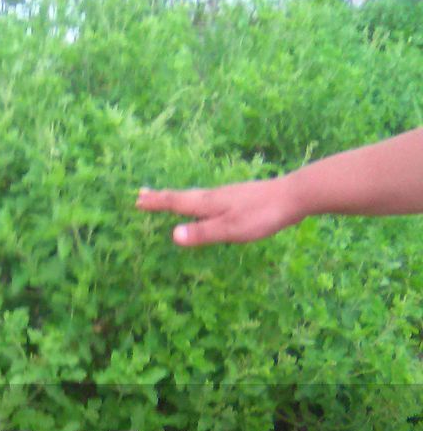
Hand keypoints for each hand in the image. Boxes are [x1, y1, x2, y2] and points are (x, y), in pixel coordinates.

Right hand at [135, 176, 303, 246]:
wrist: (293, 196)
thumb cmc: (261, 215)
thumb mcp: (230, 229)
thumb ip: (203, 233)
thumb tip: (172, 236)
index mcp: (209, 203)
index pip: (176, 203)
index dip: (157, 203)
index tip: (137, 201)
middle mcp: (215, 196)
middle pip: (182, 196)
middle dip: (161, 197)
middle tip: (142, 194)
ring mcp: (228, 195)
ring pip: (195, 196)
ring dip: (177, 197)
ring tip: (166, 198)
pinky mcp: (240, 197)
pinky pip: (208, 199)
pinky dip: (195, 200)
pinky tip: (204, 204)